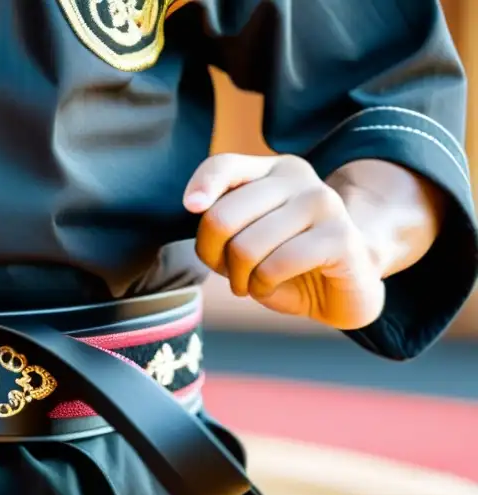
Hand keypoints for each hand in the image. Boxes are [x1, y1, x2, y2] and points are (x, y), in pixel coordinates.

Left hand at [183, 153, 385, 329]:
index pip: (224, 165)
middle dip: (215, 257)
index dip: (202, 185)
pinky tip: (272, 287)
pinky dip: (263, 287)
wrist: (343, 289)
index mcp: (273, 172)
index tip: (191, 206)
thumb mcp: (244, 239)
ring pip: (246, 246)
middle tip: (231, 273)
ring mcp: (324, 204)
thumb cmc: (284, 265)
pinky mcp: (340, 237)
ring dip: (240, 278)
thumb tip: (196, 204)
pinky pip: (275, 265)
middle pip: (222, 216)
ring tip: (255, 282)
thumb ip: (220, 222)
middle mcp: (299, 179)